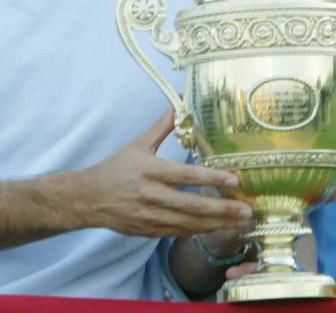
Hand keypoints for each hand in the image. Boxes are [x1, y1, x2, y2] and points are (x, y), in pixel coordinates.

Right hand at [72, 109, 252, 236]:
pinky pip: (178, 233)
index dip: (212, 179)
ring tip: (240, 222)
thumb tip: (177, 104)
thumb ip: (161, 127)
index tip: (235, 179)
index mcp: (151, 171)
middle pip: (193, 206)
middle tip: (247, 210)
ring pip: (189, 224)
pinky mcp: (148, 231)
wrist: (88, 198)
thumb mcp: (138, 145)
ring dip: (217, 224)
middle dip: (223, 210)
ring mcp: (150, 217)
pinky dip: (199, 231)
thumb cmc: (116, 169)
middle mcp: (152, 196)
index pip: (187, 176)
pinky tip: (216, 228)